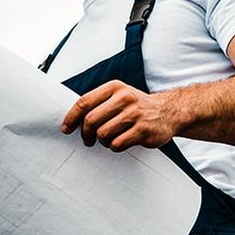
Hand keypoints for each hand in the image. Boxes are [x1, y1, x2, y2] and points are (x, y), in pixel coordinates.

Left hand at [62, 79, 185, 151]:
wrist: (168, 111)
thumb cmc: (135, 106)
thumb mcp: (117, 96)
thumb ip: (97, 104)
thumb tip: (71, 120)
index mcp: (114, 88)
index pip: (84, 102)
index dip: (71, 117)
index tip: (66, 129)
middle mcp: (125, 98)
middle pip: (91, 120)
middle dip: (85, 134)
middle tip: (88, 139)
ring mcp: (135, 114)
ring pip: (103, 134)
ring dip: (102, 141)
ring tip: (108, 139)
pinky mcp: (143, 130)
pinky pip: (117, 144)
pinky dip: (114, 146)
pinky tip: (120, 142)